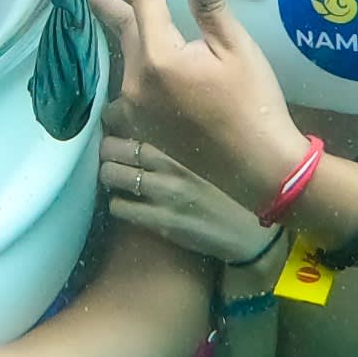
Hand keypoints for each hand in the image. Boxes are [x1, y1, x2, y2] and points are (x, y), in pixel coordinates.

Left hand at [80, 0, 308, 213]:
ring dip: (122, 33)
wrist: (257, 167)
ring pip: (127, 56)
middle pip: (122, 27)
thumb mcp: (238, 50)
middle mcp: (138, 80)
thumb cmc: (255, 103)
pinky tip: (138, 59)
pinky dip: (133, 62)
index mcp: (161, 56)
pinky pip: (131, 83)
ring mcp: (136, 107)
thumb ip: (211, 8)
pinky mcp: (143, 125)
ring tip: (107, 10)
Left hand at [100, 130, 275, 266]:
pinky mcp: (160, 221)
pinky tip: (126, 204)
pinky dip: (117, 204)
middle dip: (106, 151)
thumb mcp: (208, 159)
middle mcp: (171, 166)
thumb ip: (181, 143)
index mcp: (184, 146)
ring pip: (111, 176)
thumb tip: (150, 127)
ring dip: (108, 177)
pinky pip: (120, 207)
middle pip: (115, 148)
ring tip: (115, 179)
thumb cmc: (231, 192)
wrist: (251, 234)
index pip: (134, 124)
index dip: (115, 122)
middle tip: (110, 156)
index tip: (111, 124)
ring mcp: (164, 194)